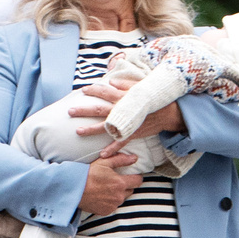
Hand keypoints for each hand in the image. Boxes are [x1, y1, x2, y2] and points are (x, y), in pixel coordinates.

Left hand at [70, 78, 186, 140]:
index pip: (104, 91)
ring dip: (90, 130)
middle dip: (83, 110)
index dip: (93, 90)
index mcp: (123, 97)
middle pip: (99, 109)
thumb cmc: (153, 99)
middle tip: (70, 111)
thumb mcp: (140, 88)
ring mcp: (126, 123)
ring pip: (105, 127)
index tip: (83, 90)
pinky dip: (111, 149)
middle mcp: (122, 110)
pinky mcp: (132, 133)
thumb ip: (125, 85)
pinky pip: (120, 143)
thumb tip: (111, 82)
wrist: (168, 112)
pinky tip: (101, 154)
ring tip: (78, 132)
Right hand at [77, 147, 138, 216]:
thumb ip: (121, 160)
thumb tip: (134, 158)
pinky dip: (110, 201)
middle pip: (131, 190)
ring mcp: (113, 205)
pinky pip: (113, 206)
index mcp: (120, 183)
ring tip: (106, 188)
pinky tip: (101, 196)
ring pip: (122, 198)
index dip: (135, 177)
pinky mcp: (106, 211)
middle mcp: (119, 196)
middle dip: (126, 185)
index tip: (130, 175)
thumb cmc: (88, 174)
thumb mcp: (104, 162)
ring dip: (118, 194)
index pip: (138, 181)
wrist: (73, 190)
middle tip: (115, 181)